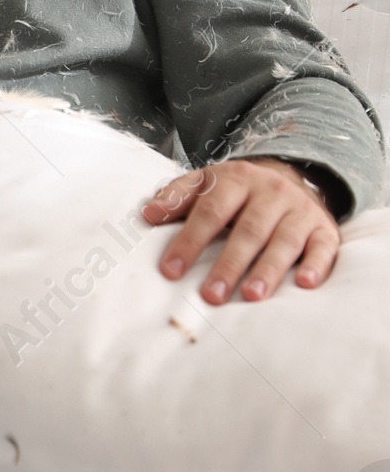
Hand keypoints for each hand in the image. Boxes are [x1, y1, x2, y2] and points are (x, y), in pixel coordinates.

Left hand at [143, 156, 338, 301]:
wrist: (291, 175)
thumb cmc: (236, 191)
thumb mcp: (205, 183)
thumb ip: (176, 196)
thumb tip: (148, 213)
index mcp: (237, 180)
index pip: (210, 211)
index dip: (190, 241)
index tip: (171, 271)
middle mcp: (272, 192)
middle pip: (249, 230)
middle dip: (229, 264)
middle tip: (211, 295)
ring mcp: (300, 210)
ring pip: (285, 240)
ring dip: (268, 269)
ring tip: (252, 296)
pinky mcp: (324, 228)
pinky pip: (324, 246)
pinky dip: (316, 264)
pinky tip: (304, 283)